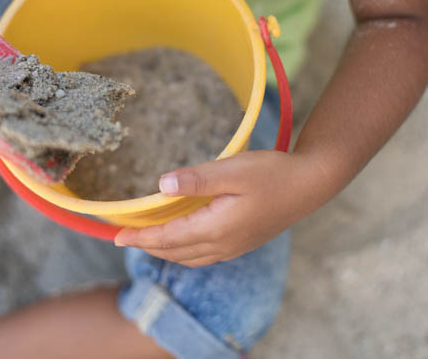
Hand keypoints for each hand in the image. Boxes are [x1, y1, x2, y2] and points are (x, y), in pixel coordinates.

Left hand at [114, 150, 318, 266]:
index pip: (168, 238)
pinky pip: (204, 255)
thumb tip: (161, 185)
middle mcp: (223, 244)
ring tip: (149, 238)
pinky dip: (185, 250)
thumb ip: (196, 180)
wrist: (310, 185)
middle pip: (175, 251)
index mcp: (216, 228)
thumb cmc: (273, 173)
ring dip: (166, 250)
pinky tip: (184, 237)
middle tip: (125, 237)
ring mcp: (235, 247)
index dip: (141, 237)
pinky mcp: (243, 242)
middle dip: (148, 245)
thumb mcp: (233, 170)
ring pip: (190, 257)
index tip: (117, 235)